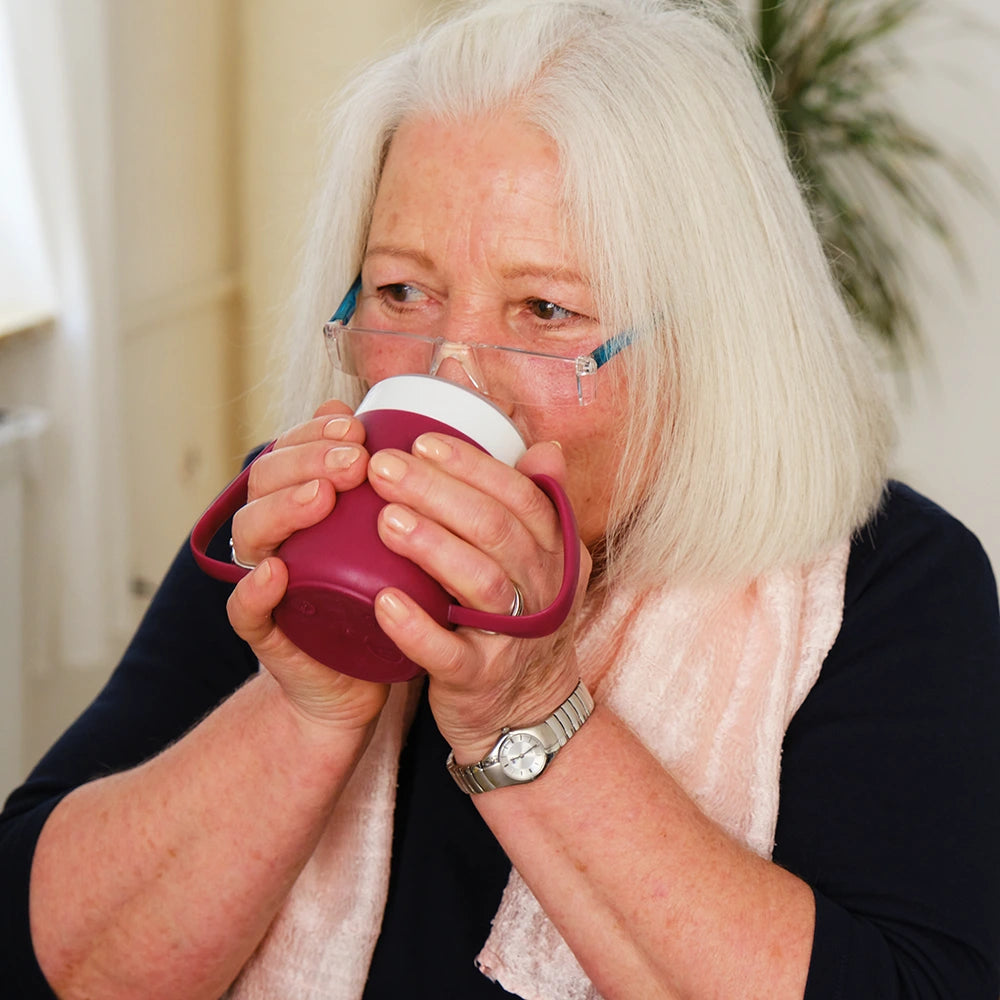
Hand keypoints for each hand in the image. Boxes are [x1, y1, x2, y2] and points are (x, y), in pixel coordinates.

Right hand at [226, 401, 390, 733]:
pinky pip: (245, 611)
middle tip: (354, 459)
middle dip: (308, 460)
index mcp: (294, 506)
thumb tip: (384, 418)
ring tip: (321, 497)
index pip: (289, 453)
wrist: (360, 679)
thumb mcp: (383, 534)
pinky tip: (275, 572)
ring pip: (251, 534)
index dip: (314, 432)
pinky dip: (253, 590)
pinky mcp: (267, 633)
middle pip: (265, 483)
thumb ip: (381, 483)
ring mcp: (263, 583)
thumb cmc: (374, 596)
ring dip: (283, 508)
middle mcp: (272, 538)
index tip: (354, 423)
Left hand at [366, 432, 591, 761]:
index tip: (421, 442)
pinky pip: (450, 653)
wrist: (524, 710)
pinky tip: (382, 601)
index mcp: (556, 553)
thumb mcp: (539, 563)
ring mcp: (514, 638)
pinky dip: (416, 627)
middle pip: (496, 530)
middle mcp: (544, 591)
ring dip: (432, 546)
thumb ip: (535, 503)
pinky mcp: (480, 679)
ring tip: (385, 519)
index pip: (520, 497)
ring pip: (482, 583)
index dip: (472, 466)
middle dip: (439, 493)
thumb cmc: (517, 619)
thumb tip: (543, 445)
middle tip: (383, 468)